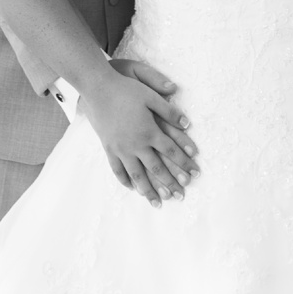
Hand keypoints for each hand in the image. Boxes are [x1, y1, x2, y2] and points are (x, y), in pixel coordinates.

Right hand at [87, 63, 198, 205]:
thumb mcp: (151, 96)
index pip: (171, 151)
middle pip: (156, 168)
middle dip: (170, 183)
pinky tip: (133, 189)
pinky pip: (117, 170)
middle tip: (181, 196)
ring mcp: (121, 149)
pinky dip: (126, 181)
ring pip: (137, 175)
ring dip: (149, 190)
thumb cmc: (127, 90)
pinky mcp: (108, 149)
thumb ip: (170, 112)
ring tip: (158, 203)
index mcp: (149, 131)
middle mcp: (136, 144)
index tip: (194, 173)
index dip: (184, 162)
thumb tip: (187, 124)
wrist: (98, 90)